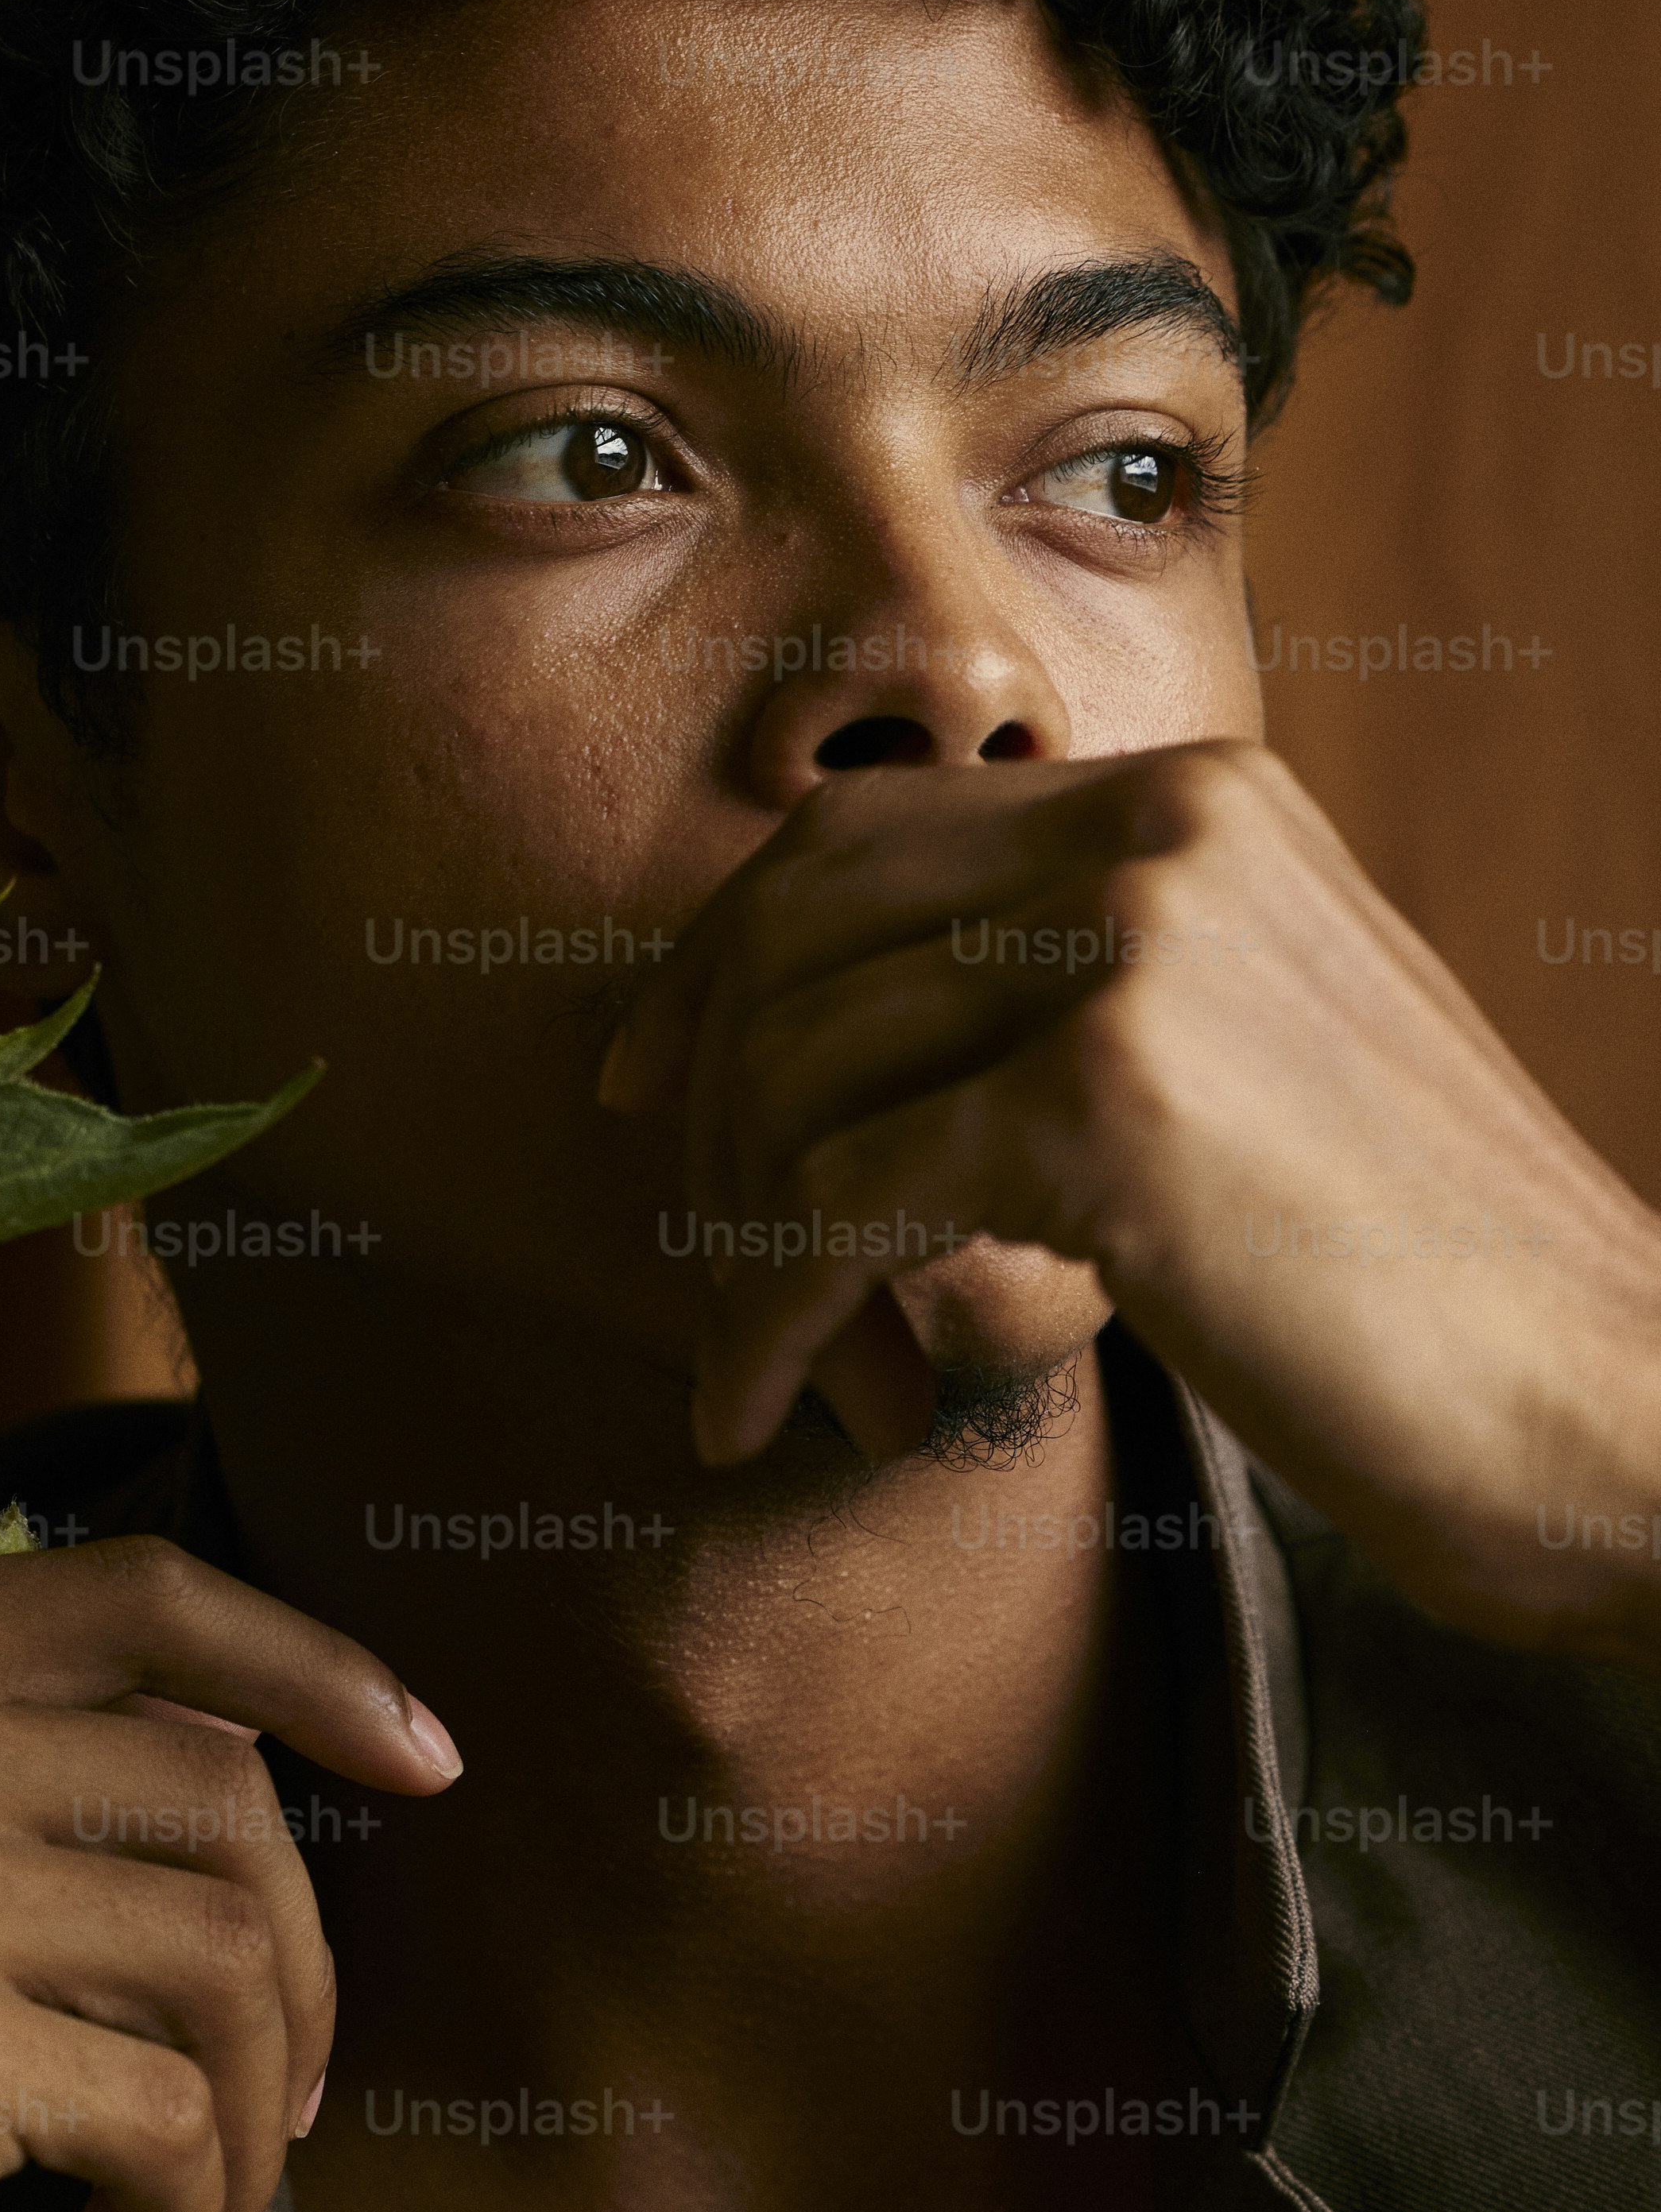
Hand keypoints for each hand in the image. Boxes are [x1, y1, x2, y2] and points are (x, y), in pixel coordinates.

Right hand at [0, 1537, 460, 2211]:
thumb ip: (12, 1770)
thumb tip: (299, 1741)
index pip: (128, 1595)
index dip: (305, 1667)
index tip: (426, 1761)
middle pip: (208, 1785)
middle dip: (290, 1965)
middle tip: (266, 2107)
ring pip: (219, 1944)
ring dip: (258, 2105)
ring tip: (189, 2198)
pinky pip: (176, 2099)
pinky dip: (200, 2199)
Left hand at [600, 741, 1660, 1664]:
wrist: (1609, 1402)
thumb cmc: (1429, 1278)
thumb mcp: (1261, 1052)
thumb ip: (1090, 989)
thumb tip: (858, 1029)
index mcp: (1198, 796)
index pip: (866, 826)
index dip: (718, 953)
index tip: (647, 1078)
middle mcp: (1159, 830)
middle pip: (797, 925)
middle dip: (703, 1096)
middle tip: (676, 1240)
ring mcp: (1133, 952)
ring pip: (797, 1075)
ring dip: (738, 1248)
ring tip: (769, 1372)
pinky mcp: (1105, 1105)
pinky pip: (831, 1207)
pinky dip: (768, 1324)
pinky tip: (768, 1415)